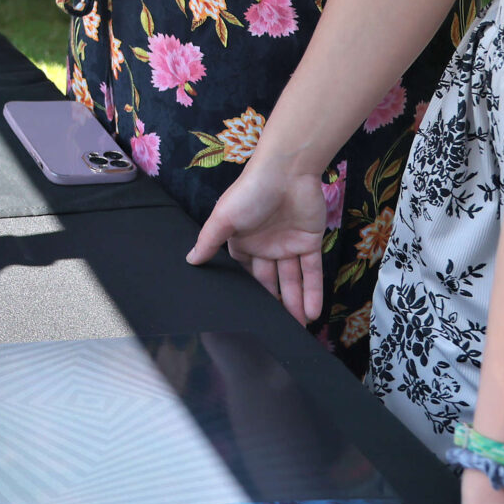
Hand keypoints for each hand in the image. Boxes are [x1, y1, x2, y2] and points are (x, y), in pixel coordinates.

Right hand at [186, 158, 333, 324]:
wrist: (287, 172)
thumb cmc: (250, 191)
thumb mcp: (223, 218)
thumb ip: (209, 242)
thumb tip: (190, 261)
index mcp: (242, 241)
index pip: (244, 273)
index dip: (248, 292)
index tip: (249, 316)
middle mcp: (265, 246)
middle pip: (269, 281)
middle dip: (274, 305)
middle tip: (277, 330)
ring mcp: (288, 245)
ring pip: (291, 281)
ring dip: (295, 304)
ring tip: (297, 330)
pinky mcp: (309, 243)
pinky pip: (311, 273)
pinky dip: (313, 292)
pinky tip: (312, 312)